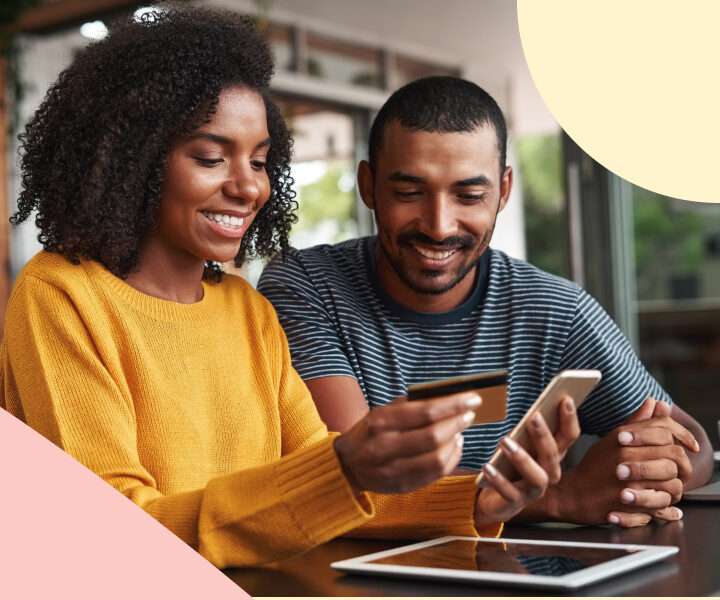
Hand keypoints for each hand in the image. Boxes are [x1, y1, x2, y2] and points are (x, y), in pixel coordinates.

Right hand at [334, 392, 480, 494]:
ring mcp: (392, 470)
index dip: (453, 405)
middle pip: (433, 436)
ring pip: (437, 458)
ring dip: (456, 442)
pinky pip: (435, 474)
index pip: (425, 412)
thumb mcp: (382, 412)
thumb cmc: (370, 432)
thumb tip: (446, 397)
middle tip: (470, 414)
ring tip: (460, 430)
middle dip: (457, 423)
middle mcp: (384, 446)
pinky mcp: (402, 486)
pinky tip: (454, 446)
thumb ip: (410, 404)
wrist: (347, 465)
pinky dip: (451, 459)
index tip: (472, 398)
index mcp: (381, 422)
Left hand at [474, 400, 578, 524]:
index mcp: (553, 455)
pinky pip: (509, 492)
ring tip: (505, 441)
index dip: (570, 419)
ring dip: (522, 458)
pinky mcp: (516, 502)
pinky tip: (487, 467)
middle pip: (553, 454)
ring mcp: (534, 490)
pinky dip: (498, 479)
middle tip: (533, 416)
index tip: (565, 399)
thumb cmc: (511, 463)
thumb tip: (533, 412)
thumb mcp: (519, 443)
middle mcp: (549, 473)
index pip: (568, 437)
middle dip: (544, 435)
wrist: (495, 496)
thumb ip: (527, 430)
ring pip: (536, 476)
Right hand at [557, 398, 697, 526]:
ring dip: (675, 488)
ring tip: (666, 489)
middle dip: (683, 465)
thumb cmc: (593, 467)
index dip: (684, 435)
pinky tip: (663, 504)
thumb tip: (654, 402)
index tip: (690, 445)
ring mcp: (630, 482)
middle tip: (679, 471)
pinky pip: (665, 506)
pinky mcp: (632, 506)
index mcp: (623, 438)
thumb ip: (636, 422)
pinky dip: (668, 508)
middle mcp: (626, 457)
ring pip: (674, 483)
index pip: (664, 429)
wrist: (572, 494)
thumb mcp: (612, 440)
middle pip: (674, 455)